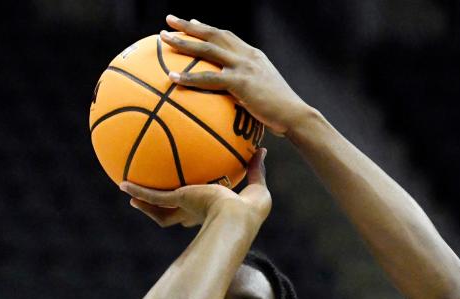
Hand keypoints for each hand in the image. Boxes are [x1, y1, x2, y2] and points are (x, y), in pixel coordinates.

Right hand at [121, 148, 271, 227]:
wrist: (237, 217)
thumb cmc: (251, 210)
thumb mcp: (257, 186)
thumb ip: (256, 169)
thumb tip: (262, 150)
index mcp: (212, 212)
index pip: (198, 212)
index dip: (192, 208)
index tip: (188, 198)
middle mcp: (195, 214)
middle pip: (173, 215)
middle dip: (162, 210)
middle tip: (152, 200)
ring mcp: (184, 209)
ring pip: (158, 211)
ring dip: (144, 203)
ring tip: (129, 193)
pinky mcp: (177, 202)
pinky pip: (152, 196)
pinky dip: (138, 191)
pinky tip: (124, 183)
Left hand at [161, 15, 311, 137]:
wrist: (295, 116)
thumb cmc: (282, 113)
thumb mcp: (266, 95)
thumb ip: (249, 93)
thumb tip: (237, 102)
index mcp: (254, 56)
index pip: (228, 36)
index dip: (208, 29)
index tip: (194, 23)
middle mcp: (247, 56)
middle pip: (214, 34)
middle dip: (190, 26)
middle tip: (170, 21)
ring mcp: (244, 67)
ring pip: (207, 49)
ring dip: (184, 42)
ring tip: (164, 39)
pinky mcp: (240, 82)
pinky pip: (209, 78)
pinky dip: (189, 77)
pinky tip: (173, 77)